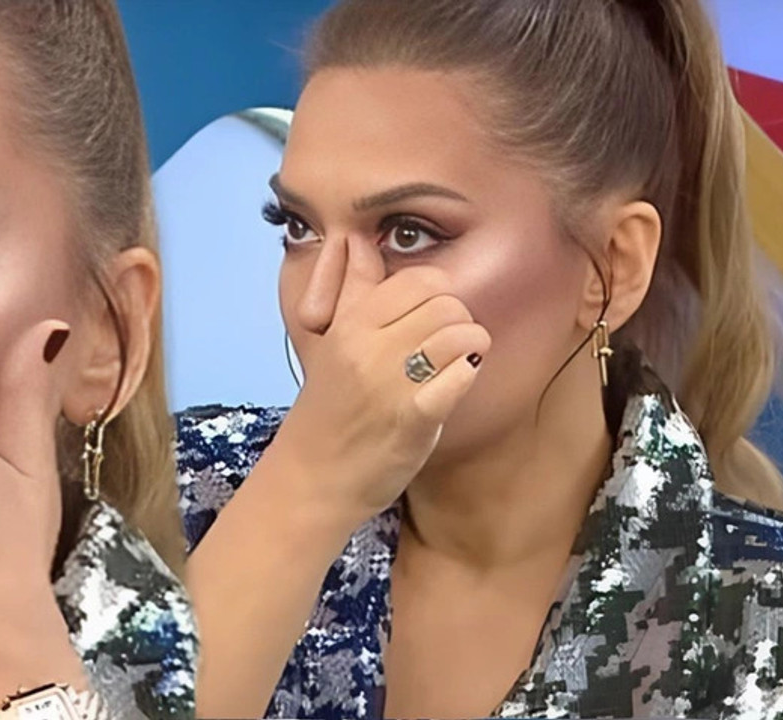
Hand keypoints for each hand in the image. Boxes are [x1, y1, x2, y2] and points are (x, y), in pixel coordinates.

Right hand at [273, 235, 490, 524]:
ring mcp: (392, 382)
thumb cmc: (329, 409)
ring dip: (469, 348)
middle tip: (448, 344)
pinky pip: (463, 375)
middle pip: (447, 303)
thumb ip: (352, 291)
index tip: (432, 318)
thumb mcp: (332, 342)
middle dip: (459, 320)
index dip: (438, 294)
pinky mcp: (415, 417)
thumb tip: (357, 242)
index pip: (418, 280)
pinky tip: (450, 388)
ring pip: (462, 334)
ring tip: (454, 364)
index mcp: (350, 324)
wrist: (313, 476)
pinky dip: (465, 378)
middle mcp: (369, 347)